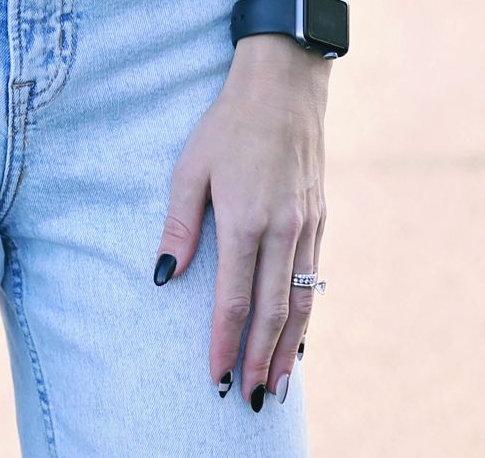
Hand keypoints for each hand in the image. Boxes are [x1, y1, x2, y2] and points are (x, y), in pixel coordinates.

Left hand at [152, 40, 327, 408]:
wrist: (284, 84)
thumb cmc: (229, 122)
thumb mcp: (191, 166)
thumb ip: (180, 225)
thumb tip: (165, 276)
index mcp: (246, 220)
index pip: (234, 299)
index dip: (225, 343)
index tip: (216, 377)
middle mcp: (283, 231)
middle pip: (272, 313)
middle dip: (259, 361)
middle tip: (248, 400)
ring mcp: (307, 227)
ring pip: (301, 304)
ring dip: (287, 349)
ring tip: (275, 386)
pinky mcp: (319, 219)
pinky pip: (314, 280)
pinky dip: (306, 315)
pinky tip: (298, 337)